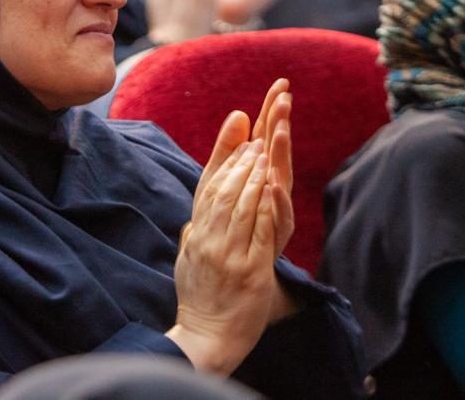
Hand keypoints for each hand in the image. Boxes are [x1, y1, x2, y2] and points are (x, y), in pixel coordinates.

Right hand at [165, 79, 294, 374]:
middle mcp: (207, 238)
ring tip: (266, 150)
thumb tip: (195, 216)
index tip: (240, 129)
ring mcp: (227, 253)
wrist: (207, 336)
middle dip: (242, 159)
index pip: (209, 184)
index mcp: (196, 233)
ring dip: (254, 174)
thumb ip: (195, 232)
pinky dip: (266, 204)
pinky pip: (259, 230)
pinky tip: (274, 184)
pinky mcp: (249, 269)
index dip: (225, 154)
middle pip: (225, 188)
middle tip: (257, 135)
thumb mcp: (190, 256)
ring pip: (241, 204)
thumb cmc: (200, 296)